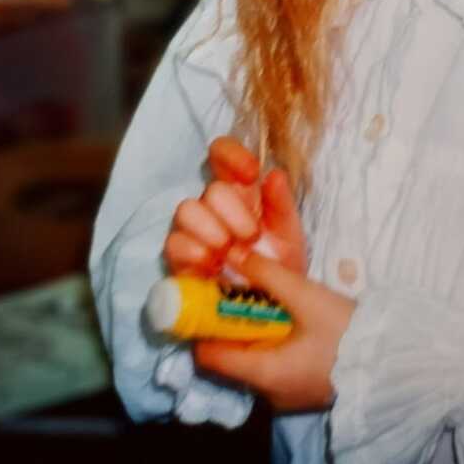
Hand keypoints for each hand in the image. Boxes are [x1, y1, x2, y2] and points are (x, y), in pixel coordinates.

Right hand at [164, 137, 306, 276]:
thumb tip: (273, 175)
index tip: (251, 173)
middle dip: (233, 212)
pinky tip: (213, 267)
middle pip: (210, 188)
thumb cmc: (280, 264)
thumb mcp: (289, 233)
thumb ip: (282, 204)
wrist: (271, 310)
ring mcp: (192, 232)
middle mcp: (212, 207)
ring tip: (230, 253)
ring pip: (186, 210)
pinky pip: (175, 244)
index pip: (221, 153)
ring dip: (212, 231)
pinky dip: (196, 254)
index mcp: (240, 191)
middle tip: (251, 238)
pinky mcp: (179, 261)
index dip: (231, 155)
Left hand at [194, 250, 355, 411]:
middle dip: (231, 322)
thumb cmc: (347, 331)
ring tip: (266, 298)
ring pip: (253, 360)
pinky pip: (273, 366)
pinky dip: (272, 343)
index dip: (203, 324)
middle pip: (230, 357)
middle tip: (239, 288)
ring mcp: (285, 394)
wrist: (392, 360)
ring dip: (254, 331)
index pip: (208, 356)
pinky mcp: (301, 389)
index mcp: (263, 373)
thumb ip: (267, 274)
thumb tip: (232, 253)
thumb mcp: (307, 296)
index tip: (209, 295)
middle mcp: (267, 392)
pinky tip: (288, 319)